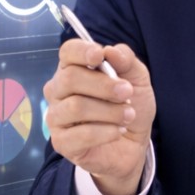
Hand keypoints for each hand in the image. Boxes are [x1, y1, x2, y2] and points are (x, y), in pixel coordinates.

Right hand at [43, 39, 155, 194]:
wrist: (133, 143)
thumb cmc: (129, 105)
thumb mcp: (137, 79)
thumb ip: (126, 60)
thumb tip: (110, 51)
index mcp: (73, 68)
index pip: (67, 52)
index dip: (81, 51)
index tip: (100, 56)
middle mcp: (58, 90)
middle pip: (70, 78)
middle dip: (104, 85)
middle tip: (127, 93)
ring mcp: (56, 117)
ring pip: (76, 107)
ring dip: (109, 111)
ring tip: (128, 115)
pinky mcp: (62, 143)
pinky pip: (81, 135)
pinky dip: (106, 132)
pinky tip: (118, 131)